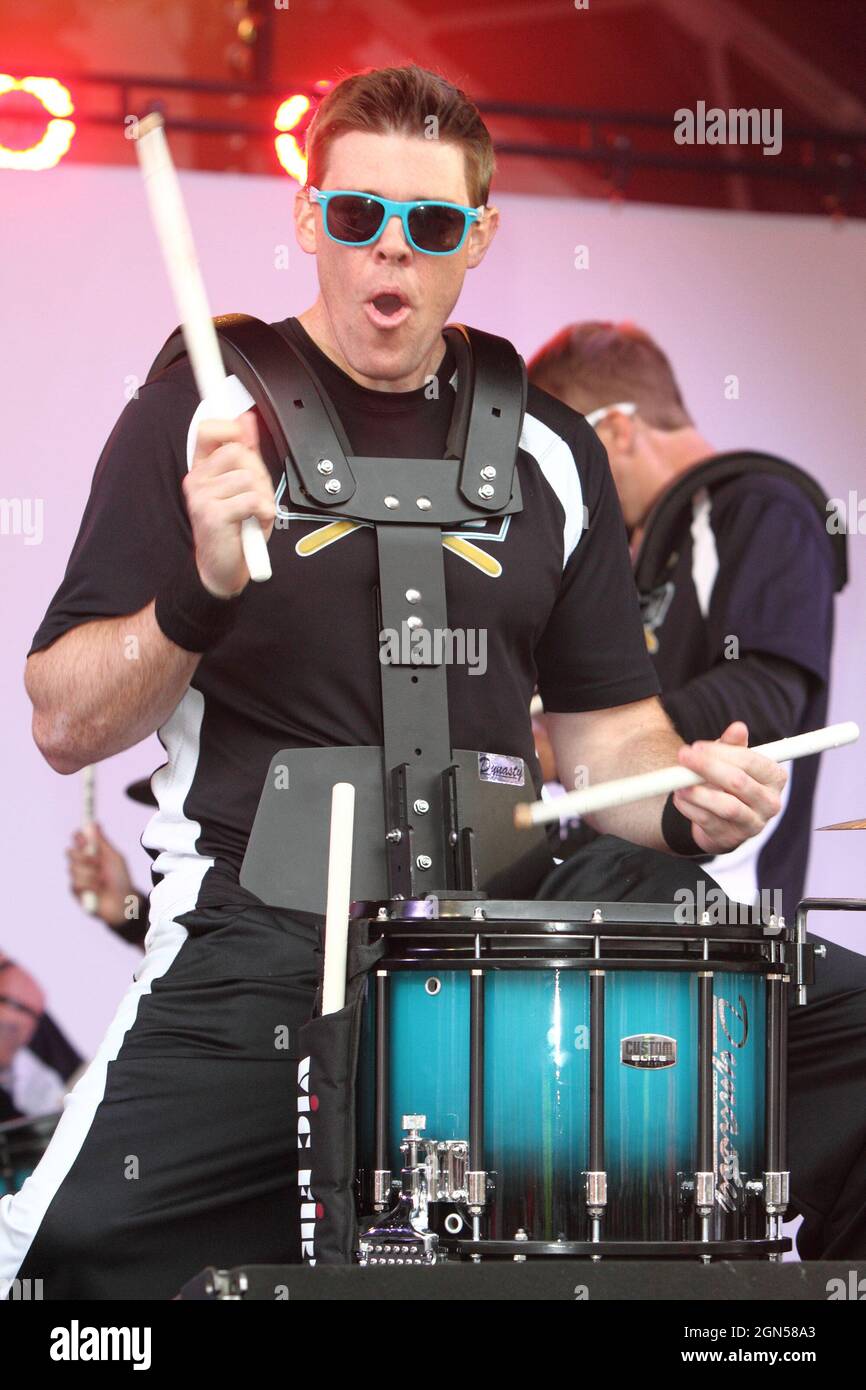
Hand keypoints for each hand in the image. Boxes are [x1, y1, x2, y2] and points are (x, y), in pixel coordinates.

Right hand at [67, 825, 136, 928]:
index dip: (79, 837)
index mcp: (92, 853)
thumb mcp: (113, 857)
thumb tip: (94, 823)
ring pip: (73, 868)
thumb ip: (102, 842)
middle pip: (70, 852)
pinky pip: (75, 883)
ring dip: (90, 874)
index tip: (84, 838)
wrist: (123, 901)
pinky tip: (97, 890)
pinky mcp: (76, 892)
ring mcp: (78, 877)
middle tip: (97, 862)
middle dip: (83, 856)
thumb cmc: (121, 879)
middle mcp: (83, 863)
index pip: (78, 840)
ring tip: (102, 880)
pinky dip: (88, 886)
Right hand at [185, 409, 275, 597]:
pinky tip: (254, 522)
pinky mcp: (211, 514)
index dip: (230, 427)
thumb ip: (245, 454)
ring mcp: (201, 496)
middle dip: (258, 474)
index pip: (208, 430)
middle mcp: (197, 480)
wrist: (223, 568)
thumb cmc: (236, 529)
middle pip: (237, 452)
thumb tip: (247, 419)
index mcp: (202, 469)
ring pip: (248, 477)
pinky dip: (263, 513)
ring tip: (254, 513)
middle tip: (256, 496)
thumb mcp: (244, 487)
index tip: (244, 435)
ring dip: (262, 497)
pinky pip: (251, 500)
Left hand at [673, 721, 786, 855]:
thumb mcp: (730, 761)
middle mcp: (770, 802)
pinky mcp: (733, 839)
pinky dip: (691, 808)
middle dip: (707, 767)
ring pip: (726, 807)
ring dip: (698, 792)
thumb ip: (732, 745)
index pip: (750, 761)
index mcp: (775, 777)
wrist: (721, 820)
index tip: (696, 746)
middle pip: (738, 782)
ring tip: (678, 783)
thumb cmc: (728, 782)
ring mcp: (754, 824)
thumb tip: (738, 728)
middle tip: (682, 756)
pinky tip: (679, 798)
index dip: (721, 752)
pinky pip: (710, 822)